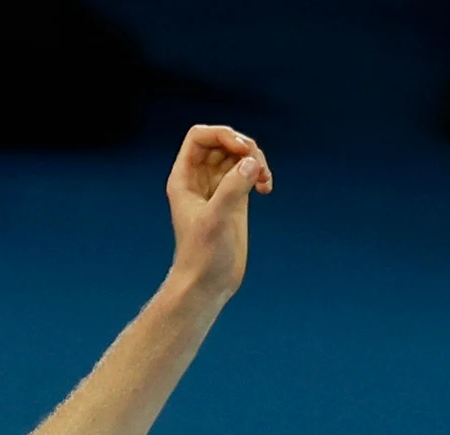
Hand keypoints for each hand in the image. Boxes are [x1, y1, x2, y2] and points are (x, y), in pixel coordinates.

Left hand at [165, 124, 273, 298]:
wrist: (207, 283)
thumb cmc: (202, 256)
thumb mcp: (216, 219)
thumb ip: (233, 187)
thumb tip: (252, 162)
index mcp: (184, 179)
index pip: (199, 137)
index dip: (222, 135)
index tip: (243, 150)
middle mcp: (199, 180)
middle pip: (222, 142)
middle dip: (244, 146)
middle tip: (257, 166)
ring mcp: (218, 188)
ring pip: (238, 156)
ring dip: (255, 160)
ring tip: (263, 180)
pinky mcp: (234, 200)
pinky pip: (248, 172)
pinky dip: (260, 173)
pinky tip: (266, 189)